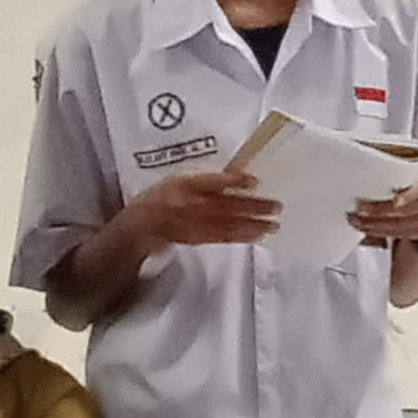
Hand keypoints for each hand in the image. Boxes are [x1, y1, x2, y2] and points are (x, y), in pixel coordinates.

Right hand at [127, 171, 280, 245]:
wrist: (141, 224)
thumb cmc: (162, 196)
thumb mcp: (179, 178)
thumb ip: (205, 179)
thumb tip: (237, 178)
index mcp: (183, 184)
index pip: (211, 182)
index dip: (233, 182)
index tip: (254, 180)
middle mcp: (189, 205)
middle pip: (225, 205)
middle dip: (252, 206)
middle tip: (275, 206)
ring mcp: (194, 224)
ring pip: (227, 224)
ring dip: (252, 225)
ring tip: (273, 224)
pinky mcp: (198, 238)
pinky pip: (222, 237)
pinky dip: (242, 236)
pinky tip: (258, 234)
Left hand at [348, 167, 417, 241]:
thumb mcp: (416, 169)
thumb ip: (400, 172)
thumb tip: (367, 175)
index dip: (408, 196)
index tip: (395, 201)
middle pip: (406, 211)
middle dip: (379, 211)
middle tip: (360, 208)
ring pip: (400, 226)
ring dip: (374, 225)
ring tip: (356, 220)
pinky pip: (398, 234)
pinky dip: (379, 232)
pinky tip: (366, 228)